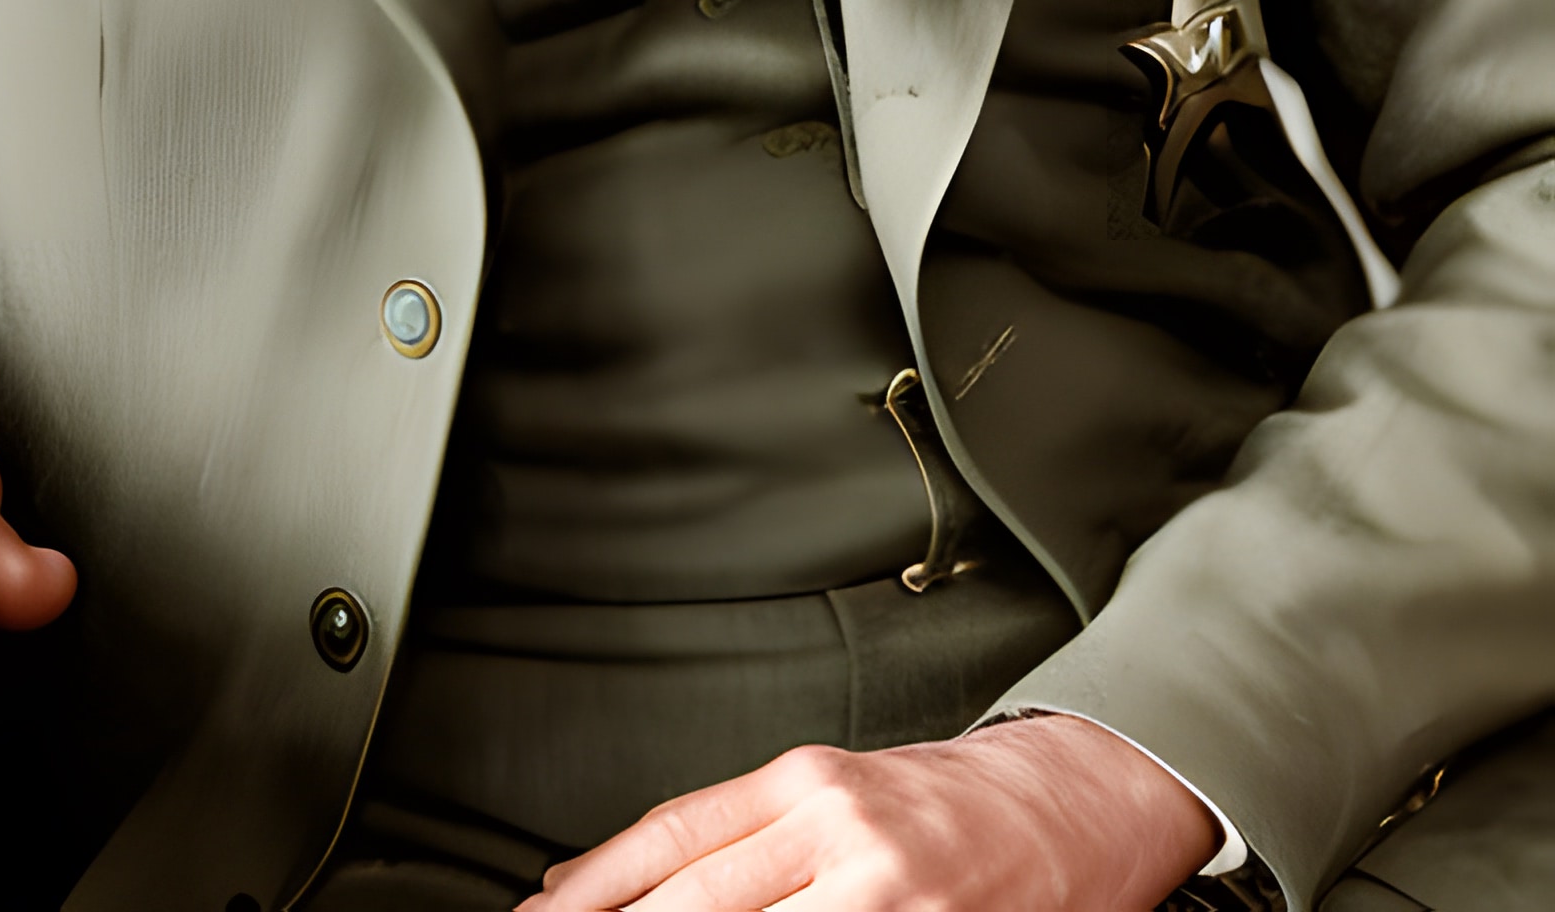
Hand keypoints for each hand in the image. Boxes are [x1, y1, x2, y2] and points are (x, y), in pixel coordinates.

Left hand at [526, 714, 1217, 911]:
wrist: (1081, 794)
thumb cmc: (955, 799)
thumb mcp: (845, 789)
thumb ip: (752, 834)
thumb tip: (635, 884)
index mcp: (809, 779)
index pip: (675, 836)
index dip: (597, 882)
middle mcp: (841, 829)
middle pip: (701, 900)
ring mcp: (887, 891)